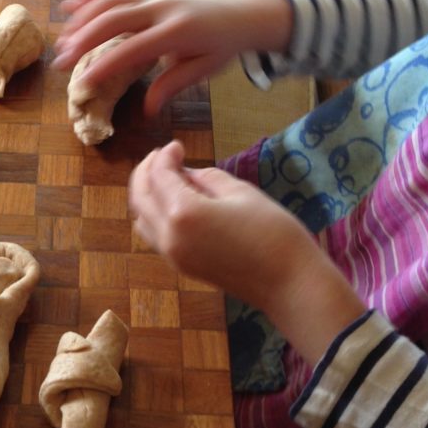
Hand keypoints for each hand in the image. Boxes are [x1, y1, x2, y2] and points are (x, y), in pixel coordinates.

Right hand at [52, 0, 292, 114]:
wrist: (243, 13)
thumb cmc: (224, 46)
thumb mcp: (203, 70)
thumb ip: (172, 85)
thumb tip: (147, 110)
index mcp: (176, 31)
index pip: (132, 49)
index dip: (104, 66)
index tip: (82, 83)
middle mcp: (161, 9)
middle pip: (112, 19)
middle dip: (83, 40)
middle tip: (60, 62)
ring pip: (110, 2)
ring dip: (82, 20)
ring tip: (62, 41)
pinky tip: (71, 7)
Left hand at [129, 142, 363, 364]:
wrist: (288, 282)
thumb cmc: (273, 231)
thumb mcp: (240, 192)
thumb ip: (205, 178)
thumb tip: (184, 173)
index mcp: (183, 212)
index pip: (159, 176)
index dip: (165, 156)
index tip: (178, 145)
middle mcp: (168, 236)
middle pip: (139, 197)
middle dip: (146, 172)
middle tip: (162, 156)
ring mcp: (171, 255)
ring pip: (141, 218)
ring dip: (146, 194)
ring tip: (164, 178)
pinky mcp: (180, 266)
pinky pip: (154, 236)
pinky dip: (154, 215)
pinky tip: (172, 202)